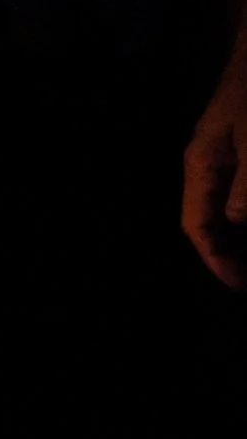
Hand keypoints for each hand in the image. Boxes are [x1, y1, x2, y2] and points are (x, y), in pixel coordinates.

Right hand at [184, 45, 246, 288]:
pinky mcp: (242, 151)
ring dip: (242, 235)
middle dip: (231, 252)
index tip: (239, 286)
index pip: (197, 224)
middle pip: (210, 221)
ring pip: (228, 209)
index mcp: (202, 165)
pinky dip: (246, 215)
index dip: (216, 259)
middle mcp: (208, 166)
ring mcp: (226, 158)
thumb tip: (238, 223)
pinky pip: (239, 193)